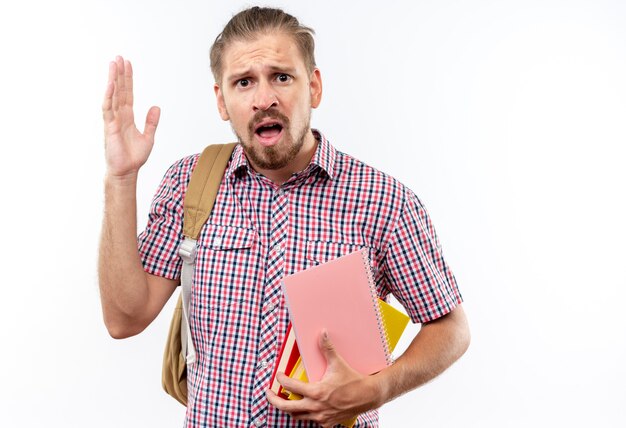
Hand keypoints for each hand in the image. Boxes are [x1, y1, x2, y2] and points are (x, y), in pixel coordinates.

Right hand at [102, 56, 159, 178]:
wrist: (127, 171)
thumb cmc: (134, 157)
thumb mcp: (148, 137)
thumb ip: (151, 122)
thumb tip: (156, 106)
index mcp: (128, 117)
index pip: (128, 93)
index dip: (128, 79)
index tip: (128, 64)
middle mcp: (119, 115)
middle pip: (119, 90)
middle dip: (119, 74)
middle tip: (119, 57)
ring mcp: (113, 120)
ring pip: (112, 95)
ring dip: (113, 79)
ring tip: (113, 63)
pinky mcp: (109, 127)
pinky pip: (108, 108)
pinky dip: (109, 96)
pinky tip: (111, 84)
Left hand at [266, 330, 381, 427]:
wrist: (368, 395)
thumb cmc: (353, 380)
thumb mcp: (338, 363)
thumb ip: (327, 348)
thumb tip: (322, 333)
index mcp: (316, 392)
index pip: (290, 386)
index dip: (281, 380)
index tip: (278, 375)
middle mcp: (316, 407)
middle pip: (286, 407)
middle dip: (274, 400)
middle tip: (268, 393)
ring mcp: (321, 416)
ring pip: (297, 416)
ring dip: (289, 408)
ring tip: (284, 400)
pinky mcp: (327, 422)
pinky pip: (311, 421)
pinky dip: (306, 415)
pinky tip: (306, 408)